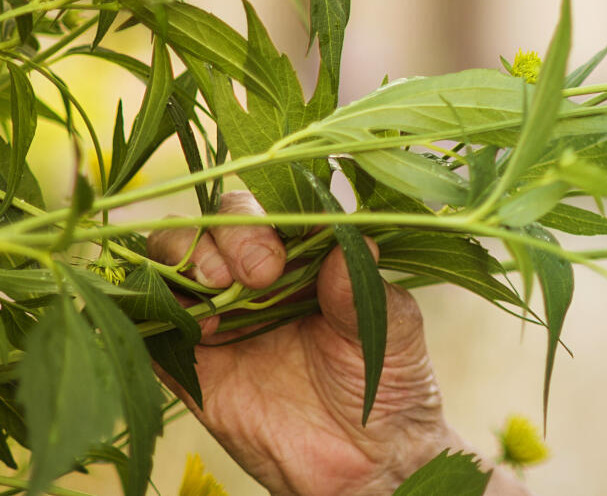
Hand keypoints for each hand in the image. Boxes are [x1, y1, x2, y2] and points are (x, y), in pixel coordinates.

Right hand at [148, 191, 514, 495]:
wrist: (366, 459)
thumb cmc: (388, 381)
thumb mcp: (390, 327)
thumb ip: (361, 287)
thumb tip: (343, 241)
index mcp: (307, 256)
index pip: (270, 209)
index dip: (264, 220)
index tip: (279, 259)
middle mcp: (256, 278)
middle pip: (214, 226)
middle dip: (225, 238)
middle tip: (256, 277)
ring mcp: (220, 317)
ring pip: (173, 263)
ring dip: (185, 264)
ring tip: (218, 297)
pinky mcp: (192, 365)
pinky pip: (153, 327)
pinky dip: (157, 314)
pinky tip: (196, 329)